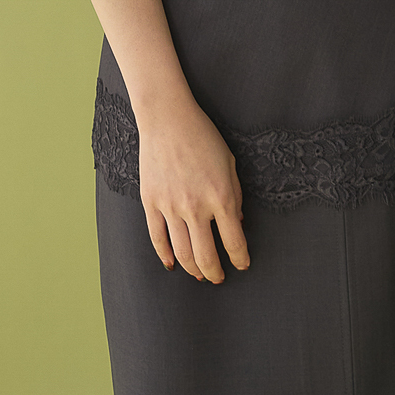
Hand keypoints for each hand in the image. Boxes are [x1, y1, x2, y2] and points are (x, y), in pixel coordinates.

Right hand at [135, 94, 250, 282]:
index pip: (234, 242)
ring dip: (193, 269)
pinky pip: (157, 238)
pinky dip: (165, 256)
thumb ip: (235, 195)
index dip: (240, 259)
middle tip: (218, 277)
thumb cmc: (203, 136)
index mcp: (221, 196)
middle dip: (215, 273)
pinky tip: (172, 264)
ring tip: (199, 274)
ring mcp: (171, 206)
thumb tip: (238, 224)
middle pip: (206, 256)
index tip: (242, 265)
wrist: (167, 118)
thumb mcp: (229, 162)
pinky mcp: (151, 202)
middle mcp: (196, 206)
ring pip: (182, 253)